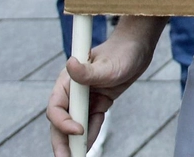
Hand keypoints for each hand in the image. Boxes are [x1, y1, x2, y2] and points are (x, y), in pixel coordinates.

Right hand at [46, 29, 155, 156]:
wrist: (137, 48)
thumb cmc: (122, 52)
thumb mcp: (108, 65)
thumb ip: (89, 71)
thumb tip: (71, 65)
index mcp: (68, 81)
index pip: (56, 108)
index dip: (62, 122)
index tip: (77, 131)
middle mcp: (72, 92)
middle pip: (61, 121)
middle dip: (61, 141)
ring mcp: (85, 98)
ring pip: (75, 125)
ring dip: (75, 142)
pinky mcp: (97, 102)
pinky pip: (91, 122)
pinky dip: (90, 134)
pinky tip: (89, 146)